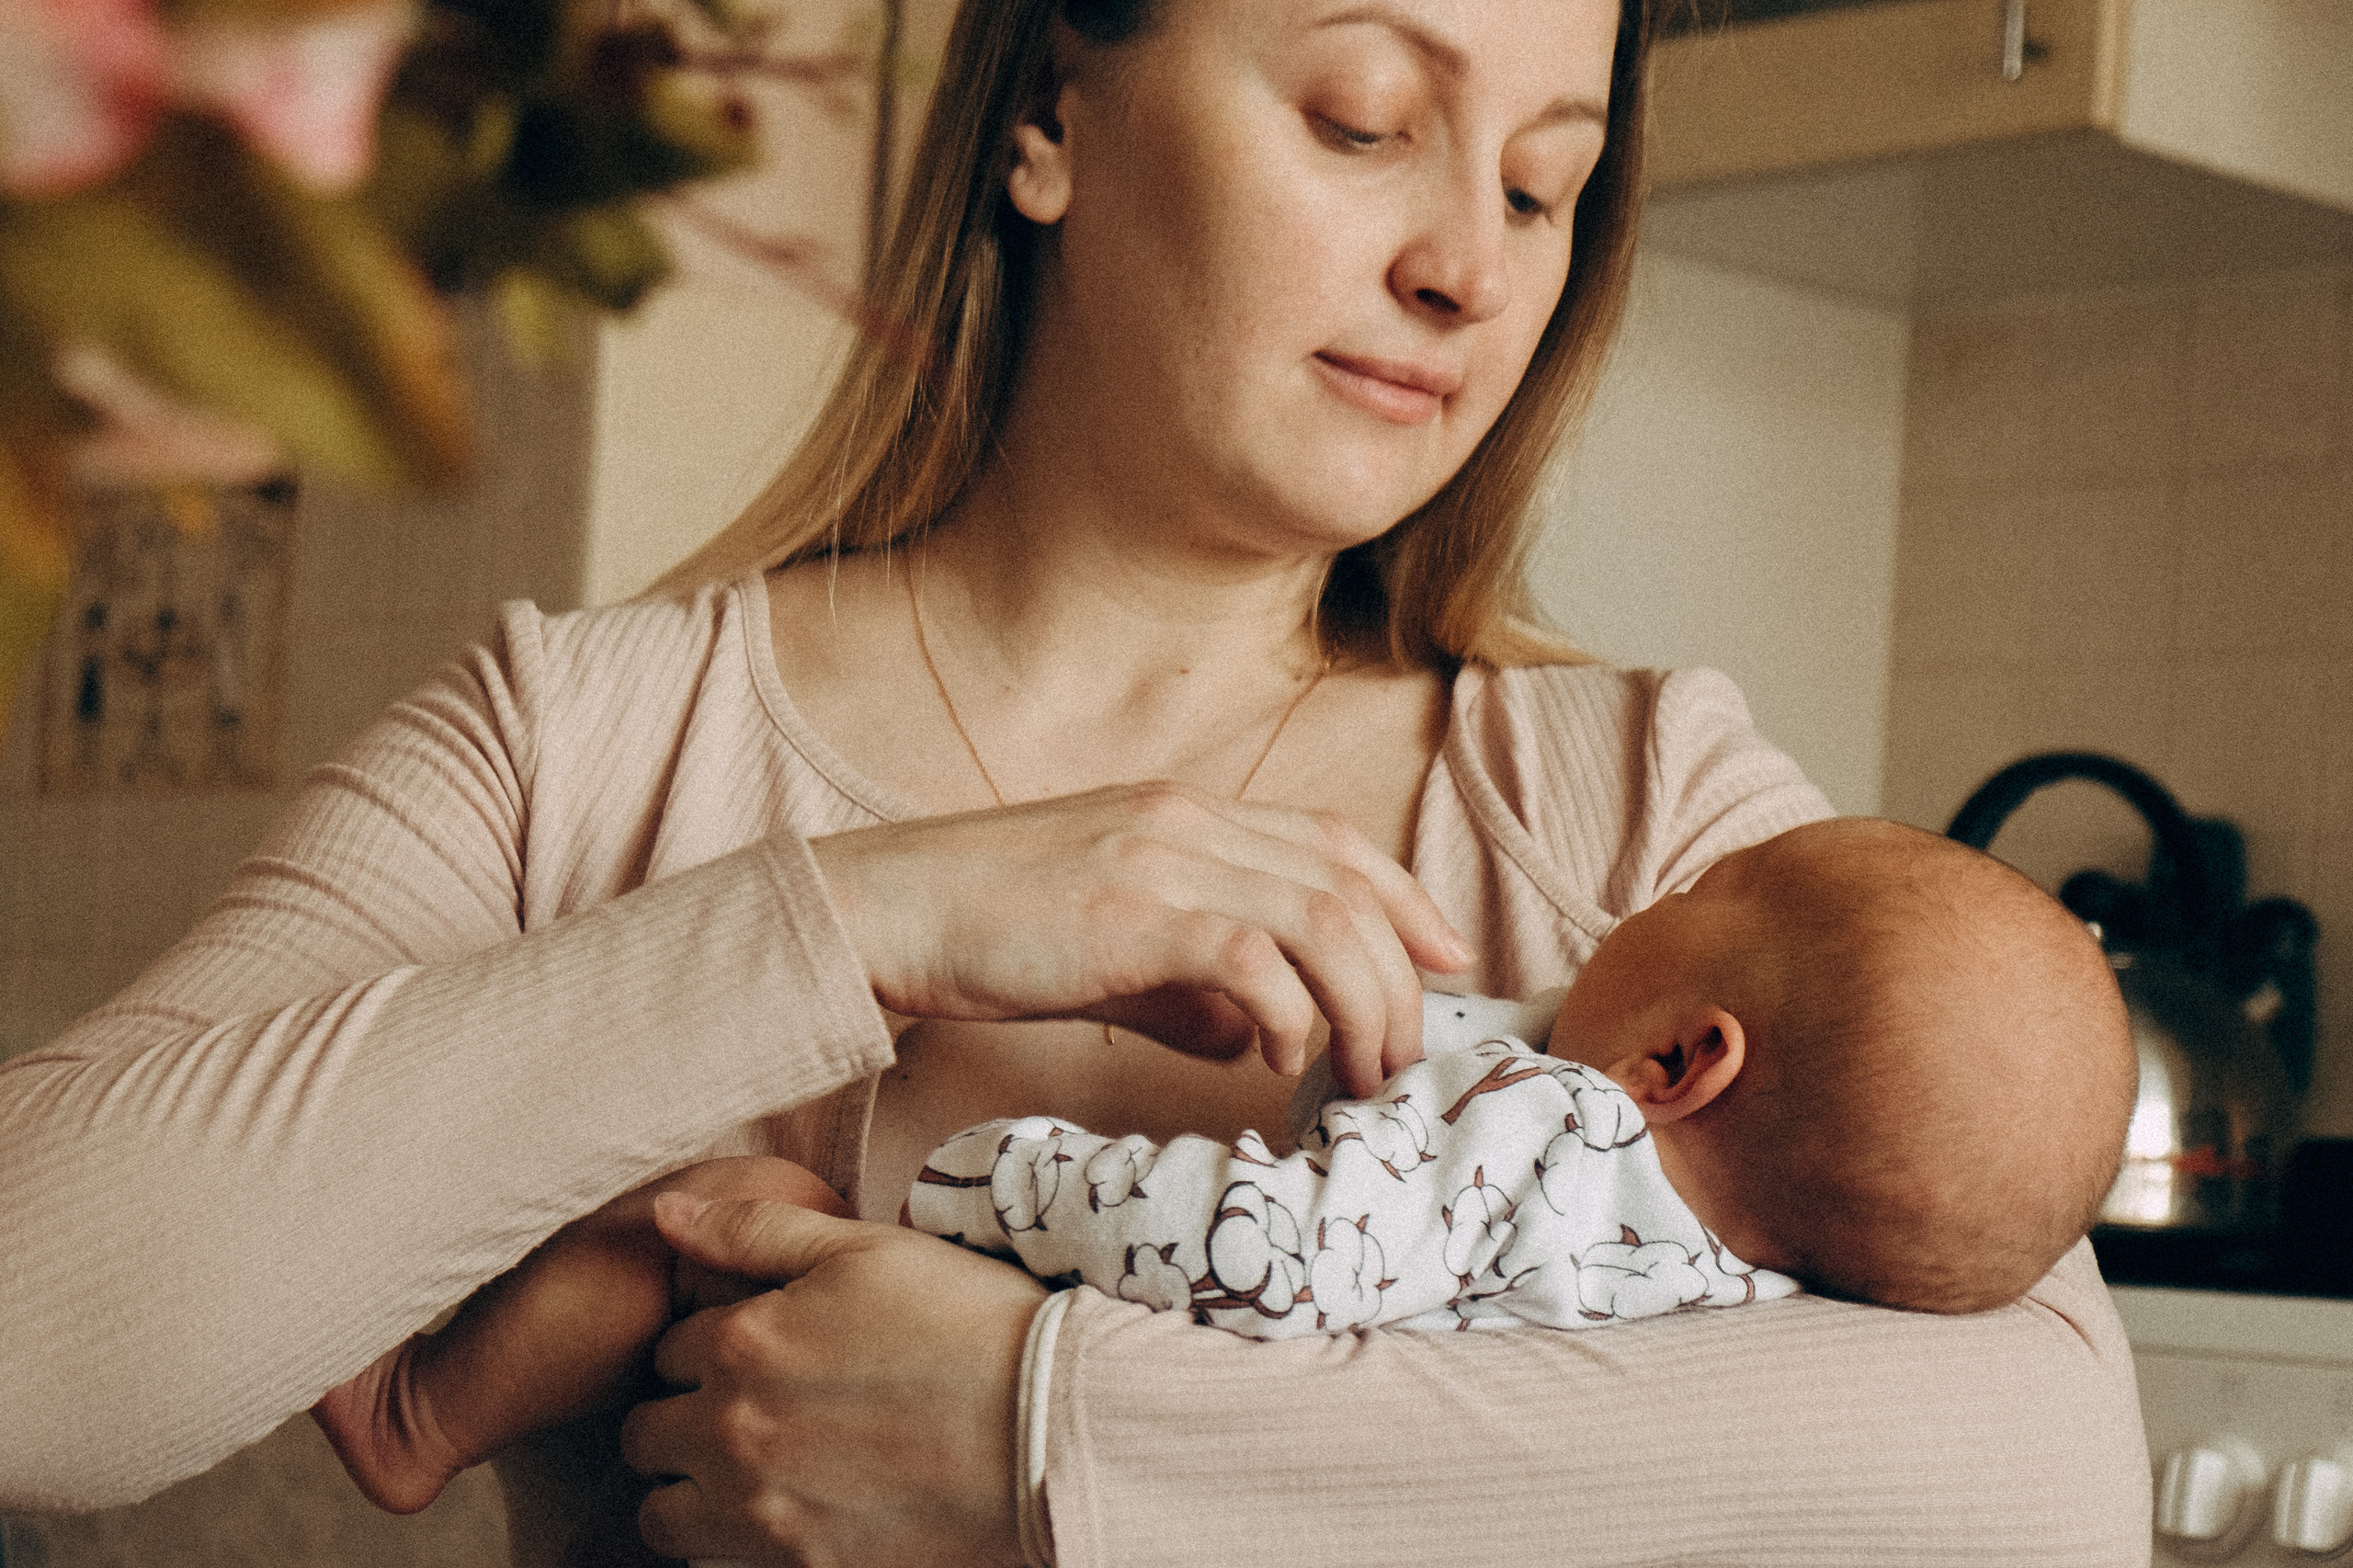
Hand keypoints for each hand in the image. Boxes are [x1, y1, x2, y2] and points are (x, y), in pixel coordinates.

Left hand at [620, 1193, 1045, 1566]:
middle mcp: (730, 1432)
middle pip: (647, 1434)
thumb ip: (754, 1229)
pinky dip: (731, 1547)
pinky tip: (792, 1516)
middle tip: (752, 1412)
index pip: (671, 1347)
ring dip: (690, 1493)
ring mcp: (759, 1514)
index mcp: (740, 1343)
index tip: (765, 1351)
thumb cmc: (969, 1323)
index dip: (714, 1344)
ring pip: (660, 1517)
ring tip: (756, 1474)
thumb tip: (664, 1215)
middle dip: (684, 1418)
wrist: (1054, 1429)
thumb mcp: (866, 1250)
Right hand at [808, 781, 1470, 1095]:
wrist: (883, 908)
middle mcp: (1190, 822)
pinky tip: (1277, 1060)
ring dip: (1364, 1005)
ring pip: (1322, 920)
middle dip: (1401, 980)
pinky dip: (1287, 1014)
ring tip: (1362, 1075)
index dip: (1406, 901)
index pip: (1334, 843)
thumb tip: (1259, 1038)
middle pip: (1348, 887)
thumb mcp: (1110, 948)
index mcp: (1189, 814)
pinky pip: (1251, 959)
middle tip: (1403, 1060)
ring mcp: (1162, 861)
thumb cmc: (988, 931)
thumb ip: (1191, 987)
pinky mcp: (1130, 915)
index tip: (1447, 963)